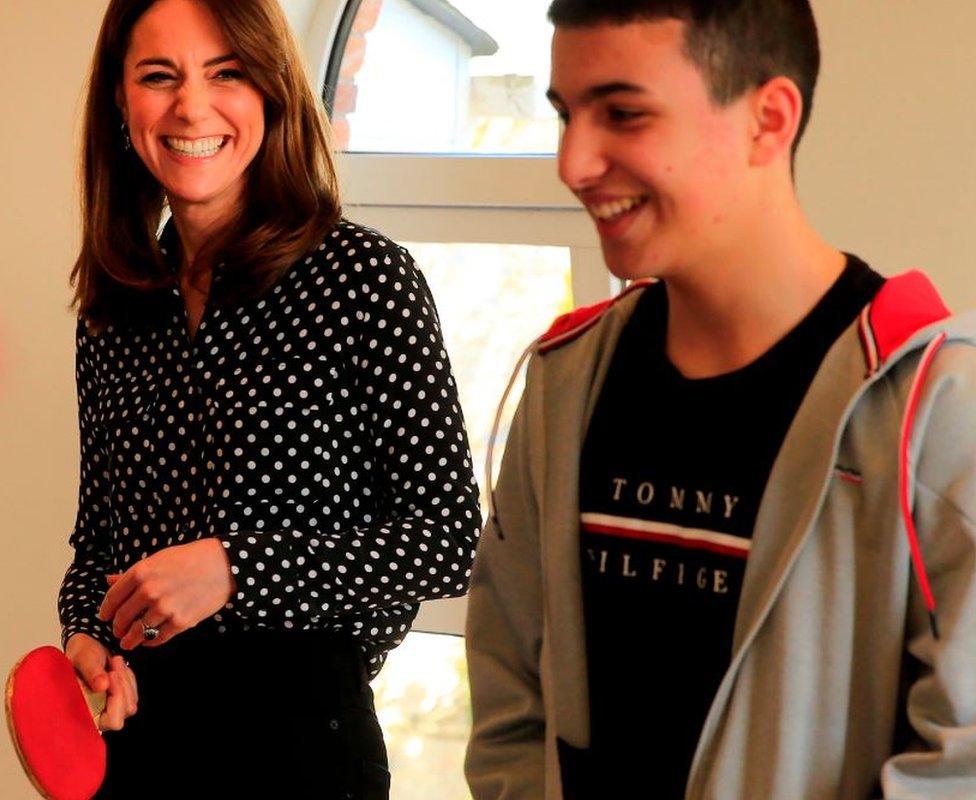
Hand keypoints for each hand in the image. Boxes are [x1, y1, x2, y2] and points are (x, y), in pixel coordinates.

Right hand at [65, 633, 137, 731]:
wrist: (86, 647)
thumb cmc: (80, 654)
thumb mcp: (83, 659)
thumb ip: (91, 672)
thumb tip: (102, 686)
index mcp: (82, 711)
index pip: (111, 721)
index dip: (116, 700)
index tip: (110, 675)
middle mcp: (96, 716)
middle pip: (124, 711)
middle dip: (122, 685)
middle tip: (114, 663)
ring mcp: (108, 710)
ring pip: (131, 702)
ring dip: (126, 680)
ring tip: (114, 661)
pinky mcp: (118, 701)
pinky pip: (133, 693)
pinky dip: (128, 678)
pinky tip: (117, 666)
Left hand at [98, 538, 234, 649]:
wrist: (223, 565)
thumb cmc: (190, 559)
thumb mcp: (159, 559)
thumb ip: (133, 573)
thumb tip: (108, 580)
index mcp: (141, 572)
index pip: (112, 598)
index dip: (106, 610)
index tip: (105, 617)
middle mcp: (149, 591)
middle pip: (122, 618)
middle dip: (118, 627)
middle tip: (118, 631)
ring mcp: (165, 608)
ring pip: (138, 632)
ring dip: (130, 640)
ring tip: (129, 642)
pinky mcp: (180, 621)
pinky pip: (157, 638)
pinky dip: (150, 643)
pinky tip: (148, 641)